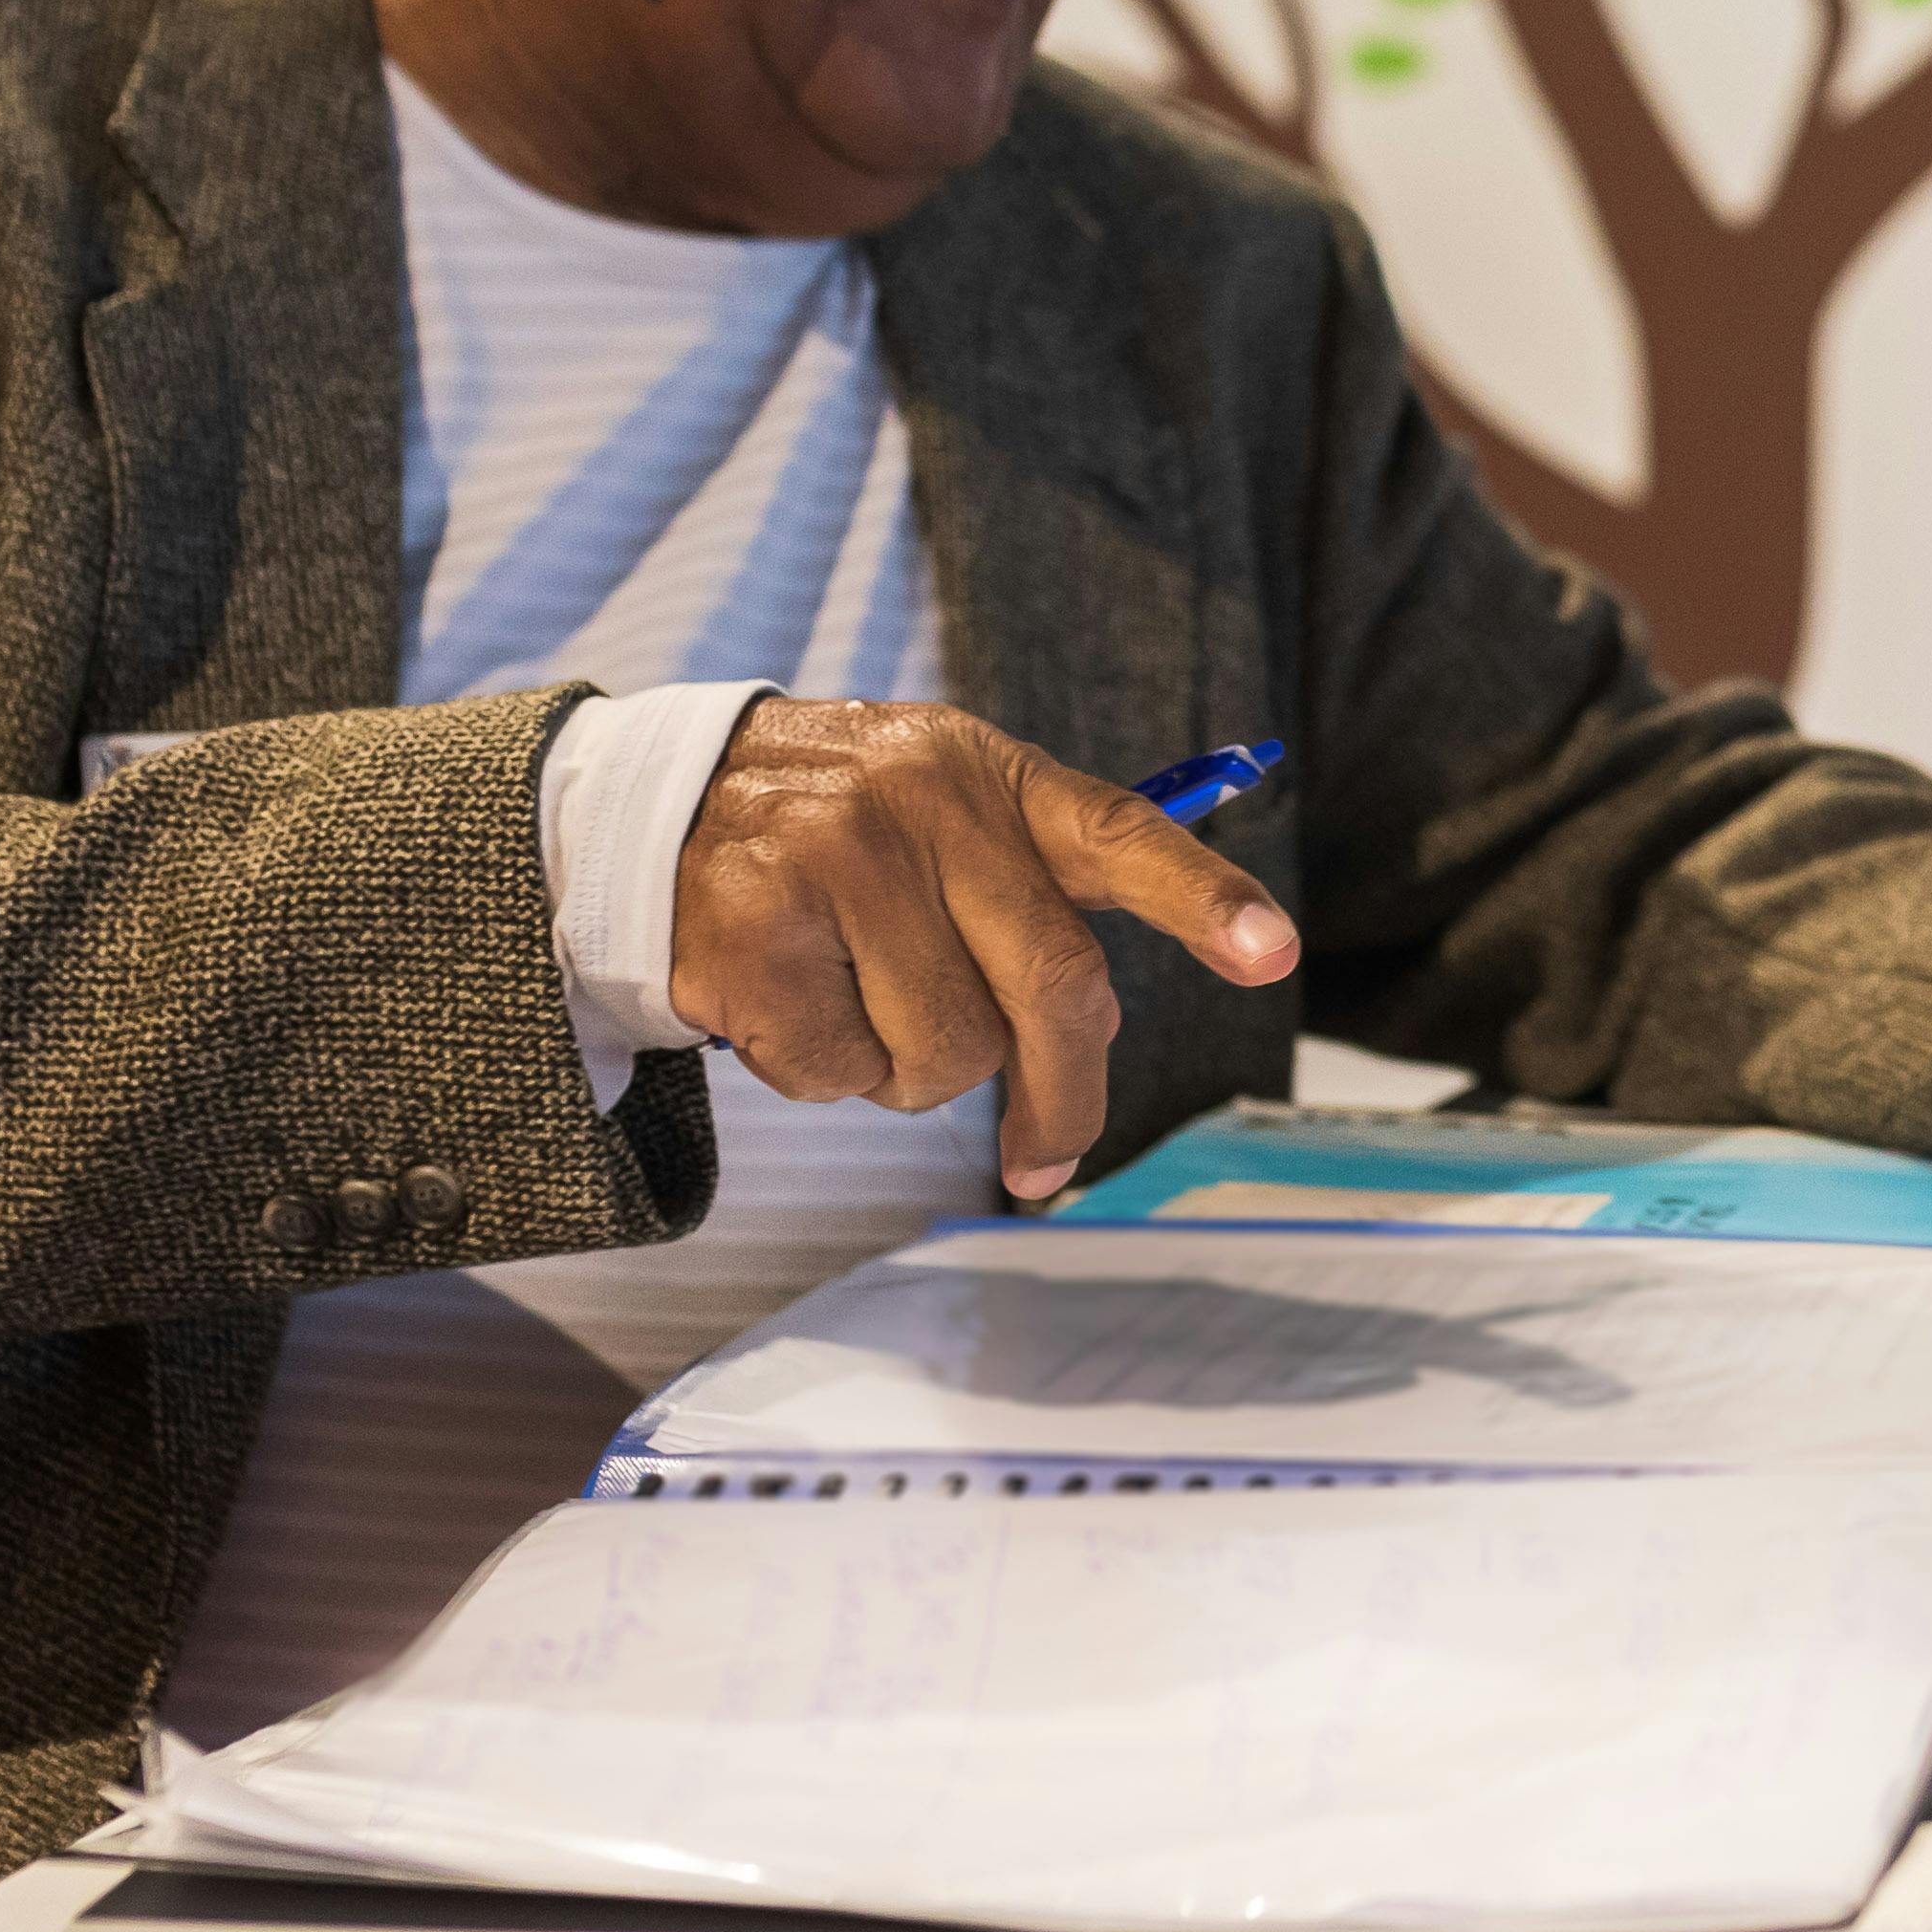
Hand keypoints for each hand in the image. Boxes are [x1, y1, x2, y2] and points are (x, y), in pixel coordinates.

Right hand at [667, 700, 1302, 1202]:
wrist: (661, 809)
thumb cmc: (846, 839)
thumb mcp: (947, 814)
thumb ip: (1031, 897)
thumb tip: (1083, 1044)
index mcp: (994, 778)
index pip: (1122, 834)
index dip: (1202, 900)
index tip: (1270, 952)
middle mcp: (925, 806)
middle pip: (1052, 987)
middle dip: (1064, 1094)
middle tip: (1045, 1153)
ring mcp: (836, 861)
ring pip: (946, 1053)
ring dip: (916, 1074)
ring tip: (864, 1007)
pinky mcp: (755, 932)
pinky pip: (841, 1073)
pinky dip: (827, 1074)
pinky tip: (794, 1007)